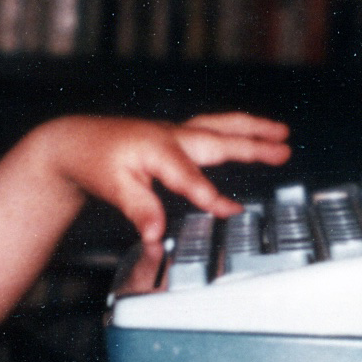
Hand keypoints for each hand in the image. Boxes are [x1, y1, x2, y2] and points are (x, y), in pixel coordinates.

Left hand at [42, 113, 292, 253]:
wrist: (76, 142)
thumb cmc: (94, 161)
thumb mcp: (114, 189)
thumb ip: (140, 210)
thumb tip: (155, 234)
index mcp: (158, 149)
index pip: (190, 178)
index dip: (211, 196)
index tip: (231, 211)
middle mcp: (172, 136)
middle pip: (219, 139)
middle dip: (253, 146)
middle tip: (284, 151)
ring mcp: (175, 132)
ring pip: (220, 126)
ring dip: (252, 129)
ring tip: (280, 133)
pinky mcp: (175, 135)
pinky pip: (212, 128)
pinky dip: (235, 129)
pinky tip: (248, 135)